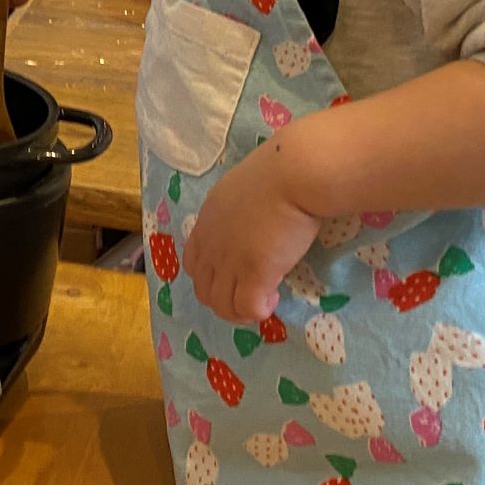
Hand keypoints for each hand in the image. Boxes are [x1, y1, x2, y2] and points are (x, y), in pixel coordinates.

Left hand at [183, 135, 321, 323]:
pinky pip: (247, 309)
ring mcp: (230, 261)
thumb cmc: (277, 173)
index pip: (193, 263)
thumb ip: (237, 211)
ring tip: (266, 298)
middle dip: (225, 300)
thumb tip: (252, 220)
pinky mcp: (254, 273)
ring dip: (241, 311)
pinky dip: (258, 311)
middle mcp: (211, 244)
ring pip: (221, 306)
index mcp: (207, 221)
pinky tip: (274, 297)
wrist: (292, 174)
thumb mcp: (241, 189)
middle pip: (203, 290)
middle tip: (252, 294)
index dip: (211, 276)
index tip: (236, 275)